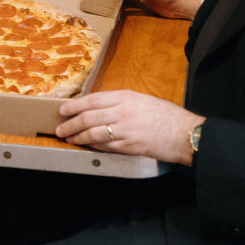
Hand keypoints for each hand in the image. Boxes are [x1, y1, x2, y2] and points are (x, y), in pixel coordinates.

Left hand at [56, 90, 204, 165]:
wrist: (185, 133)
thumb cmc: (166, 115)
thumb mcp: (142, 100)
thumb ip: (122, 102)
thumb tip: (100, 107)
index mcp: (126, 97)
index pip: (92, 100)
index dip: (74, 105)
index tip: (63, 110)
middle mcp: (123, 112)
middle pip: (88, 117)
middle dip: (71, 124)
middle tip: (59, 128)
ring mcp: (125, 130)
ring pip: (93, 133)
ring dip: (78, 137)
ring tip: (68, 139)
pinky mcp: (129, 146)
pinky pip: (106, 146)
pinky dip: (93, 146)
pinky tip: (86, 146)